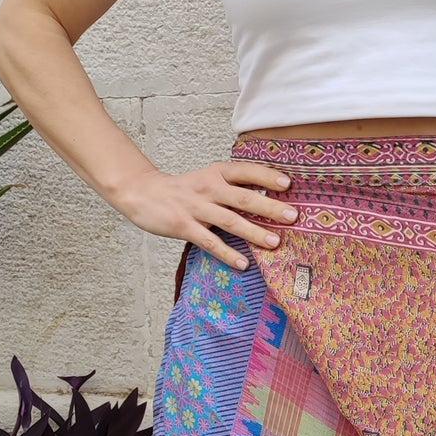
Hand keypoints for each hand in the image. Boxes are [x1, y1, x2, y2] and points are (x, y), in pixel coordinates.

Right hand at [114, 159, 296, 268]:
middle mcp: (208, 187)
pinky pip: (209, 242)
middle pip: (243, 197)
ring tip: (274, 243)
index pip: (246, 171)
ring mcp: (196, 207)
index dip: (267, 177)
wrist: (143, 193)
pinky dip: (227, 253)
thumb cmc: (184, 189)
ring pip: (229, 220)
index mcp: (217, 172)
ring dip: (253, 232)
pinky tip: (243, 264)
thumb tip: (271, 199)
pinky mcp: (183, 226)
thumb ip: (234, 186)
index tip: (288, 184)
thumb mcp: (208, 177)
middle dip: (269, 207)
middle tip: (292, 217)